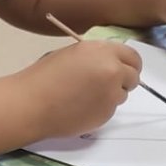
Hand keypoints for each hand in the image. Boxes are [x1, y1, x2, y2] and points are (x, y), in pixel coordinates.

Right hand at [19, 39, 141, 138]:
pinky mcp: (107, 114)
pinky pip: (111, 109)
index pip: (132, 56)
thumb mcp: (72, 54)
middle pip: (134, 76)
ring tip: (85, 97)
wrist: (32, 104)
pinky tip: (80, 107)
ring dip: (111, 95)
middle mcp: (112, 70)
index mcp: (102, 51)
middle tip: (105, 85)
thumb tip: (109, 63)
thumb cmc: (44, 76)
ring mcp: (112, 94)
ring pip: (123, 94)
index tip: (120, 70)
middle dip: (123, 80)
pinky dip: (100, 108)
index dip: (127, 64)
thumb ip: (96, 57)